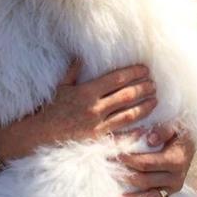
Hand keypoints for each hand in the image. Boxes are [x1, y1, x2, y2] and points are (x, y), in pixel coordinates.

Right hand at [32, 60, 157, 146]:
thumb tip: (80, 57)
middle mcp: (95, 108)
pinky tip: (146, 128)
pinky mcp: (99, 139)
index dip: (132, 73)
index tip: (145, 69)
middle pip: (126, 96)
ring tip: (155, 101)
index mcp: (86, 92)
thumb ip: (73, 71)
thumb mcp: (61, 87)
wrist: (41, 135)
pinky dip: (135, 132)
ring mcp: (98, 125)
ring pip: (128, 115)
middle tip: (154, 84)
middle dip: (143, 88)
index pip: (115, 80)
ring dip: (144, 107)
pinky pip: (121, 135)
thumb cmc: (51, 110)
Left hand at [119, 121, 195, 196]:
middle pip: (144, 180)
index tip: (116, 156)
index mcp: (176, 160)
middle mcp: (176, 178)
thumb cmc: (177, 134)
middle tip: (108, 168)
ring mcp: (172, 188)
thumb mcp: (174, 126)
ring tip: (112, 187)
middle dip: (124, 174)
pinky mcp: (168, 193)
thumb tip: (150, 140)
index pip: (147, 164)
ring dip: (129, 192)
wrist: (188, 145)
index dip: (130, 161)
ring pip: (147, 195)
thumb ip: (162, 130)